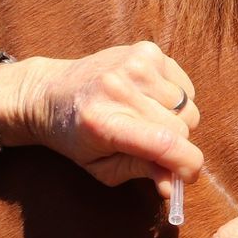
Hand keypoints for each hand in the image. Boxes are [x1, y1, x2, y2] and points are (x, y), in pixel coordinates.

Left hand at [0, 42, 202, 196]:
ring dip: (176, 121)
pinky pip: (185, 87)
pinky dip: (175, 100)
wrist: (49, 91)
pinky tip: (148, 99)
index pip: (165, 143)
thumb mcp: (101, 167)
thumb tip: (172, 187)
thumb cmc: (76, 137)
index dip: (188, 165)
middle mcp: (118, 88)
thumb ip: (140, 173)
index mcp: (103, 122)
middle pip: (182, 128)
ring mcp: (134, 64)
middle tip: (151, 145)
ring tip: (145, 118)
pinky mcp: (146, 50)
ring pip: (188, 108)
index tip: (187, 176)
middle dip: (176, 145)